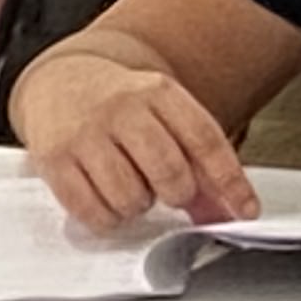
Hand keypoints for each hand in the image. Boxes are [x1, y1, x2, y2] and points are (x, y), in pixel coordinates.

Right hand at [15, 50, 254, 230]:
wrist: (61, 82)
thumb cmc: (122, 108)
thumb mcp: (165, 119)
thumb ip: (198, 163)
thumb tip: (225, 212)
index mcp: (159, 93)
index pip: (206, 139)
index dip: (230, 181)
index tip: (245, 210)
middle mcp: (122, 108)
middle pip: (170, 172)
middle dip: (178, 195)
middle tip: (169, 193)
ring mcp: (86, 133)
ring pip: (130, 198)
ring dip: (138, 206)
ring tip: (131, 188)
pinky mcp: (55, 159)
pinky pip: (92, 211)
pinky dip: (107, 218)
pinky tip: (107, 200)